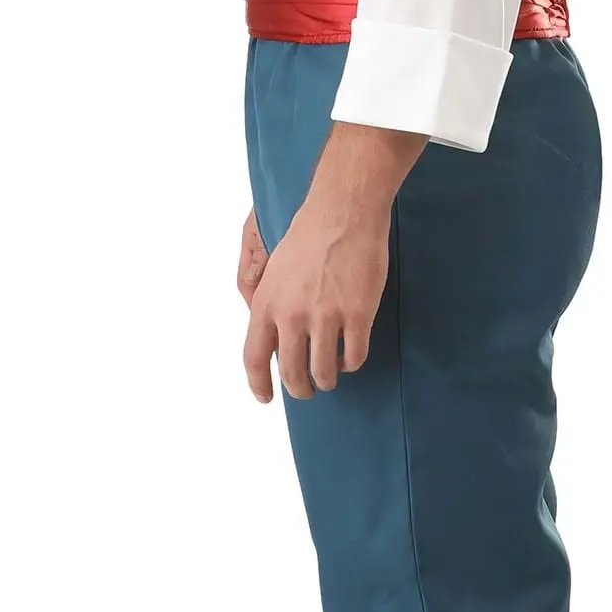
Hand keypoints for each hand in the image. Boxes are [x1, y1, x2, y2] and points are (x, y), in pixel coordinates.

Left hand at [242, 190, 387, 401]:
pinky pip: (354, 357)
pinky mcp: (357, 315)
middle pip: (292, 373)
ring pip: (324, 372)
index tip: (266, 398)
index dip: (259, 384)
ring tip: (331, 376)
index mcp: (266, 304)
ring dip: (327, 379)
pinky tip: (351, 356)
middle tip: (307, 390)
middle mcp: (292, 316)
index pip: (254, 358)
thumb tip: (274, 341)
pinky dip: (352, 363)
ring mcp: (325, 317)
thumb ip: (271, 307)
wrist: (342, 213)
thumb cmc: (308, 237)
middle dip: (300, 389)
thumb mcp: (274, 272)